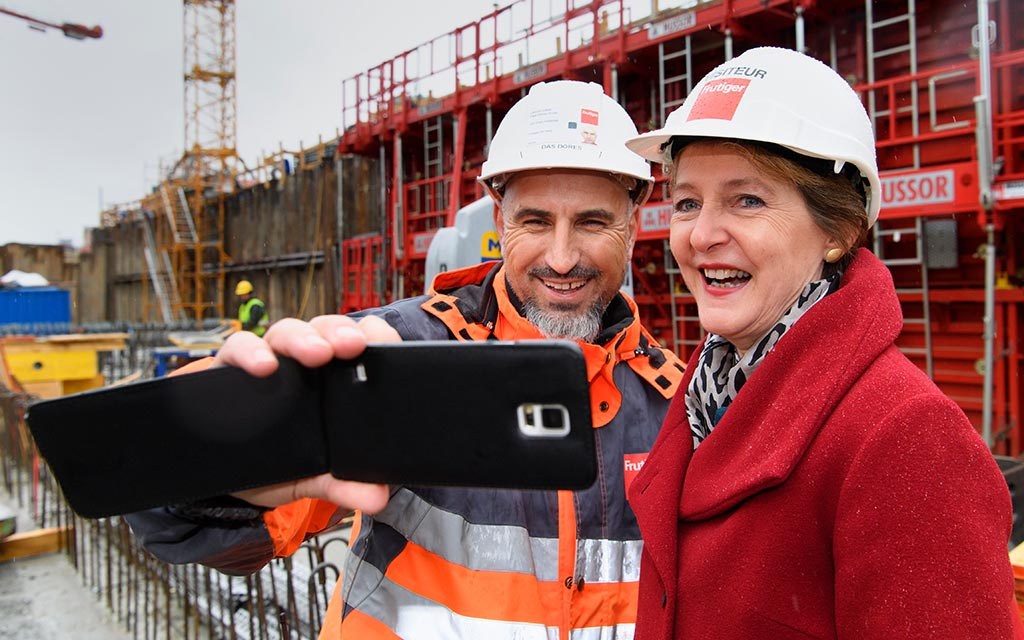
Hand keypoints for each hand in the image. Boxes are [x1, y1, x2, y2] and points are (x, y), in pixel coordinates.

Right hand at [214, 314, 401, 512]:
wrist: (228, 478)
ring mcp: (269, 360)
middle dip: (340, 333)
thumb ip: (345, 485)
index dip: (375, 335)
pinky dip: (250, 353)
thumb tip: (377, 497)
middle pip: (325, 330)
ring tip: (315, 353)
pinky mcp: (230, 367)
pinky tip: (263, 366)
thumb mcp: (314, 477)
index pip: (360, 342)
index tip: (389, 344)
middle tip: (352, 346)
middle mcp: (303, 362)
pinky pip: (238, 348)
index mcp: (334, 379)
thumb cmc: (281, 463)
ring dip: (302, 339)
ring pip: (286, 332)